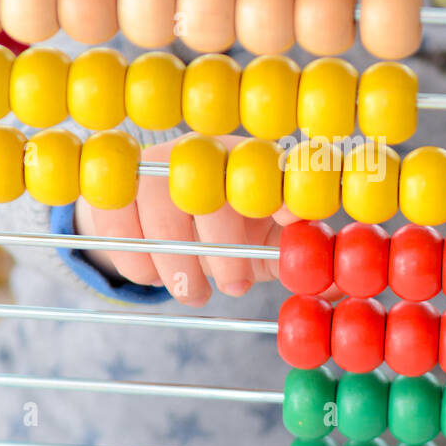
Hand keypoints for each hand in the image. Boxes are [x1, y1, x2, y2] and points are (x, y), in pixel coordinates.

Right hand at [74, 134, 341, 305]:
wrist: (155, 217)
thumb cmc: (229, 231)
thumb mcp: (267, 239)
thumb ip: (297, 255)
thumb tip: (335, 284)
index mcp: (246, 160)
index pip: (266, 166)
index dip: (278, 190)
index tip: (289, 219)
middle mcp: (199, 152)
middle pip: (206, 187)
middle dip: (221, 245)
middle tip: (236, 287)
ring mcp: (149, 166)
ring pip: (157, 208)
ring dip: (177, 262)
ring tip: (196, 293)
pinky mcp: (110, 189)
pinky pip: (116, 226)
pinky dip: (137, 261)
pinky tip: (156, 275)